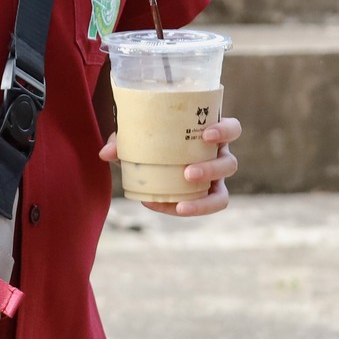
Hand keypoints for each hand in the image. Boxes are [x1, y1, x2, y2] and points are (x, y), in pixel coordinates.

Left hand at [100, 117, 241, 218]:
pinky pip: (204, 207)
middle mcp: (218, 156)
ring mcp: (214, 179)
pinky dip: (189, 210)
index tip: (206, 135)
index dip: (225, 131)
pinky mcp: (206, 196)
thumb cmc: (154, 135)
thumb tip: (106, 153)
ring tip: (180, 204)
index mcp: (210, 132)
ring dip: (202, 200)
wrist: (152, 150)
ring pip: (222, 193)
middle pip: (229, 164)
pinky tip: (166, 207)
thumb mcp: (141, 132)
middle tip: (187, 173)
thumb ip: (123, 140)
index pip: (232, 128)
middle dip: (211, 169)